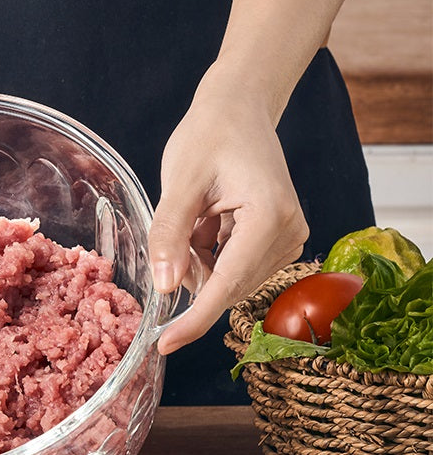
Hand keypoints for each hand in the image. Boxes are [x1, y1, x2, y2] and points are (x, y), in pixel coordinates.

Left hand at [148, 81, 308, 354]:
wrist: (238, 110)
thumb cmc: (208, 137)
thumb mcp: (179, 183)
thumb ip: (170, 235)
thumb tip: (166, 288)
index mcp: (269, 217)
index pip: (227, 285)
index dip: (194, 320)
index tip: (164, 345)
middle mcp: (289, 233)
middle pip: (226, 286)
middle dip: (192, 270)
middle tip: (181, 223)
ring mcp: (289, 239)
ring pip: (226, 280)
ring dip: (200, 260)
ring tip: (199, 214)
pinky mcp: (280, 241)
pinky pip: (233, 268)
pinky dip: (209, 254)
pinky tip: (209, 220)